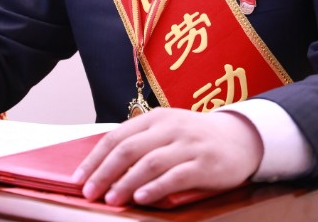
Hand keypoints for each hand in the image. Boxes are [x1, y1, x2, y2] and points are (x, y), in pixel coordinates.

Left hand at [74, 107, 262, 206]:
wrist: (239, 138)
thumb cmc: (194, 138)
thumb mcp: (167, 131)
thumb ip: (141, 142)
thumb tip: (103, 164)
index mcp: (156, 118)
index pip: (118, 136)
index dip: (95, 158)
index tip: (78, 178)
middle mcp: (170, 127)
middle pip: (129, 149)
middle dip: (104, 172)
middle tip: (89, 192)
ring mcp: (188, 144)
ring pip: (149, 163)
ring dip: (126, 182)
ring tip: (111, 200)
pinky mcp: (204, 163)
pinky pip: (175, 176)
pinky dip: (155, 188)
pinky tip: (141, 198)